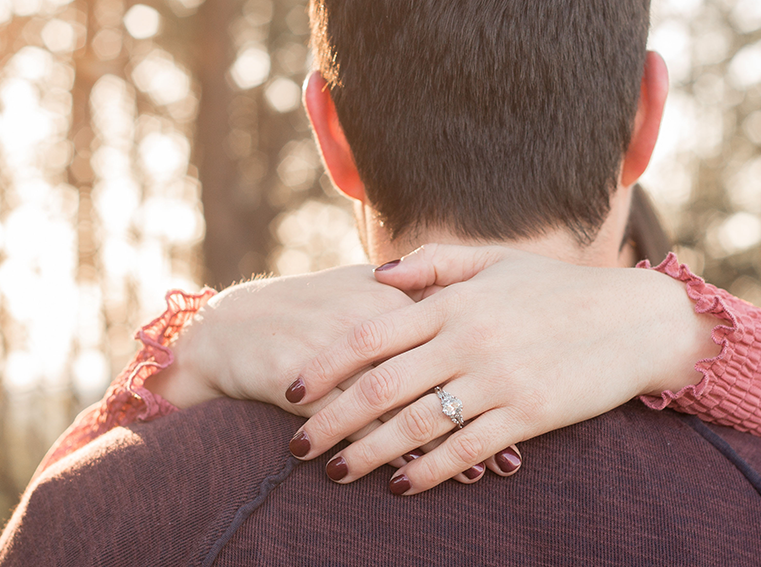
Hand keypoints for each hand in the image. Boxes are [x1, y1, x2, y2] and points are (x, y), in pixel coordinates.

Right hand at [143, 266, 510, 481]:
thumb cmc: (309, 306)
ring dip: (442, 441)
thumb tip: (469, 295)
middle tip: (519, 442)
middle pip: (435, 367)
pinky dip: (386, 451)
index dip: (491, 359)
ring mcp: (336, 353)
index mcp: (390, 293)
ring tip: (481, 472)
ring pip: (398, 402)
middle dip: (478, 407)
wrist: (230, 326)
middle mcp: (367, 319)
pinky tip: (413, 475)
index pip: (453, 327)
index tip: (531, 384)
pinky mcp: (305, 385)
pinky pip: (353, 425)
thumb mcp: (359, 284)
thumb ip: (414, 286)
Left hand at [284, 244, 719, 494]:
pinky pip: (465, 450)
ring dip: (368, 453)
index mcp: (454, 302)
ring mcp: (497, 380)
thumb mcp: (497, 260)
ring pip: (415, 424)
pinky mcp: (526, 415)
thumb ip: (434, 264)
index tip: (289, 391)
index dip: (324, 366)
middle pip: (381, 387)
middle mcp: (467, 340)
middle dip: (331, 420)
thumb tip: (375, 279)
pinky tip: (401, 487)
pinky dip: (428, 471)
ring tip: (335, 473)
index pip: (370, 335)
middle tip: (296, 447)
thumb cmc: (560, 288)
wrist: (634, 320)